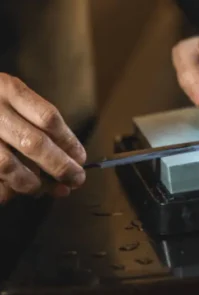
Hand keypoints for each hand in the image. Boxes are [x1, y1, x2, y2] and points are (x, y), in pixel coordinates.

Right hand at [0, 73, 86, 203]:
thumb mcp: (15, 103)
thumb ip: (42, 129)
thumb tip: (72, 166)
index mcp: (8, 90)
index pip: (48, 118)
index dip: (69, 142)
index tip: (81, 159)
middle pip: (34, 143)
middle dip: (60, 167)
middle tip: (77, 179)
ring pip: (8, 165)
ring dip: (33, 183)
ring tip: (42, 188)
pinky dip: (7, 190)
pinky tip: (14, 190)